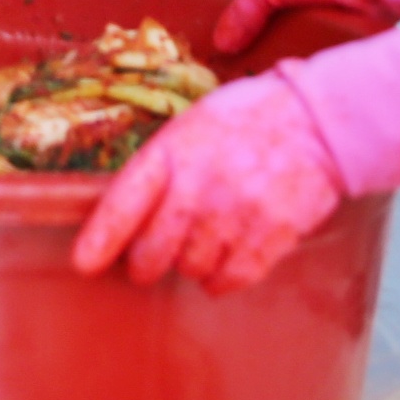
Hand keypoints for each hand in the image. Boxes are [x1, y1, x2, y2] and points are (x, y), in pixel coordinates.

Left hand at [72, 75, 347, 294]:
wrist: (315, 121)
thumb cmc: (245, 118)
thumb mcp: (191, 125)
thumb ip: (162, 164)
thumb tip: (133, 205)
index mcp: (171, 153)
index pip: (124, 204)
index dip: (100, 239)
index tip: (83, 264)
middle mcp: (199, 189)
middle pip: (153, 251)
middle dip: (144, 264)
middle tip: (146, 264)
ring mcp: (236, 215)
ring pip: (191, 268)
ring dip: (187, 267)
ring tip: (195, 248)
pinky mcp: (272, 237)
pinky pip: (233, 278)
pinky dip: (222, 281)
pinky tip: (221, 268)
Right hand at [215, 0, 394, 54]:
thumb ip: (242, 11)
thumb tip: (221, 44)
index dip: (229, 2)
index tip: (217, 29)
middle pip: (267, 7)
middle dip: (255, 30)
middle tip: (239, 56)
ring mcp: (320, 0)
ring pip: (291, 26)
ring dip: (281, 45)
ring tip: (264, 70)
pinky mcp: (342, 20)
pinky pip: (317, 41)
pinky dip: (307, 54)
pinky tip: (297, 68)